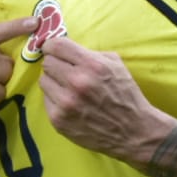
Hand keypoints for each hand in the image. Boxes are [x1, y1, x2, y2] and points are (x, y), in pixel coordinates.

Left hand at [37, 35, 171, 162]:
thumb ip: (90, 53)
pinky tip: (69, 103)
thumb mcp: (115, 65)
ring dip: (54, 82)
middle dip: (55, 64)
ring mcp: (66, 103)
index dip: (52, 46)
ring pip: (44, 81)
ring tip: (68, 88)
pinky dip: (55, 99)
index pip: (57, 45)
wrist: (133, 131)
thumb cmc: (125, 95)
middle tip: (64, 70)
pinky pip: (46, 100)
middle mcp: (77, 82)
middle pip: (47, 63)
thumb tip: (66, 49)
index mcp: (92, 65)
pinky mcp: (59, 120)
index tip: (53, 49)